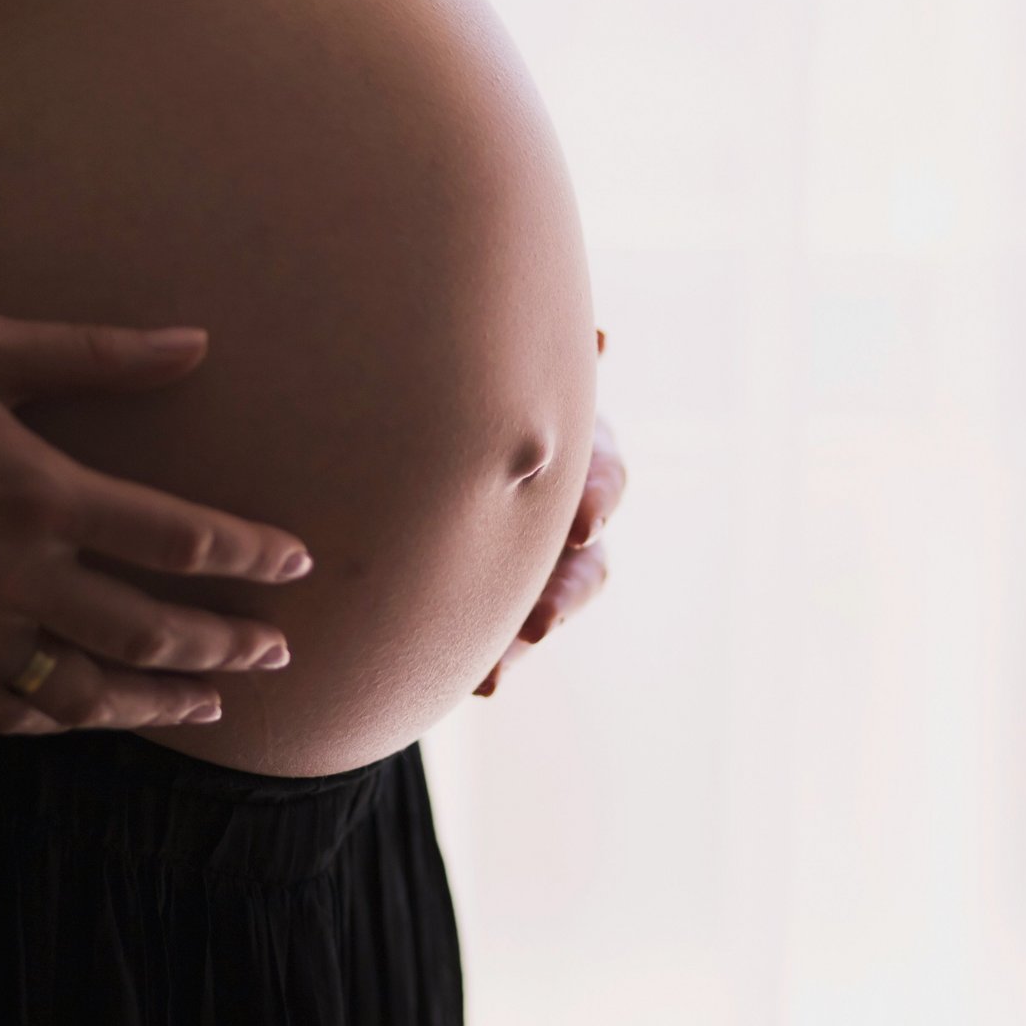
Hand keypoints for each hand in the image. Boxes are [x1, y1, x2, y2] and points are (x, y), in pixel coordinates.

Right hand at [0, 308, 314, 736]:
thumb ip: (100, 355)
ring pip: (86, 693)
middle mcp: (8, 575)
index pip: (179, 541)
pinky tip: (99, 715)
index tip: (297, 562)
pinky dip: (63, 722)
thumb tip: (197, 341)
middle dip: (228, 645)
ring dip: (160, 701)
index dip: (251, 556)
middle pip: (150, 631)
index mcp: (36, 493)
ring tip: (214, 702)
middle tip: (280, 649)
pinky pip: (5, 712)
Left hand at [474, 326, 624, 696]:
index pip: (603, 472)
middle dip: (565, 590)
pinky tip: (482, 685)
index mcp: (575, 445)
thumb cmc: (473, 378)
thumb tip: (603, 340)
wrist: (422, 437)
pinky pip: (507, 639)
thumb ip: (545, 369)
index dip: (598, 498)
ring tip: (497, 673)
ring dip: (526, 638)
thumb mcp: (502, 370)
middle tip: (541, 621)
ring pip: (551, 606)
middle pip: (585, 560)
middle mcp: (570, 506)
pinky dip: (497, 663)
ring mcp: (543, 559)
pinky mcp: (510, 599)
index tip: (582, 524)